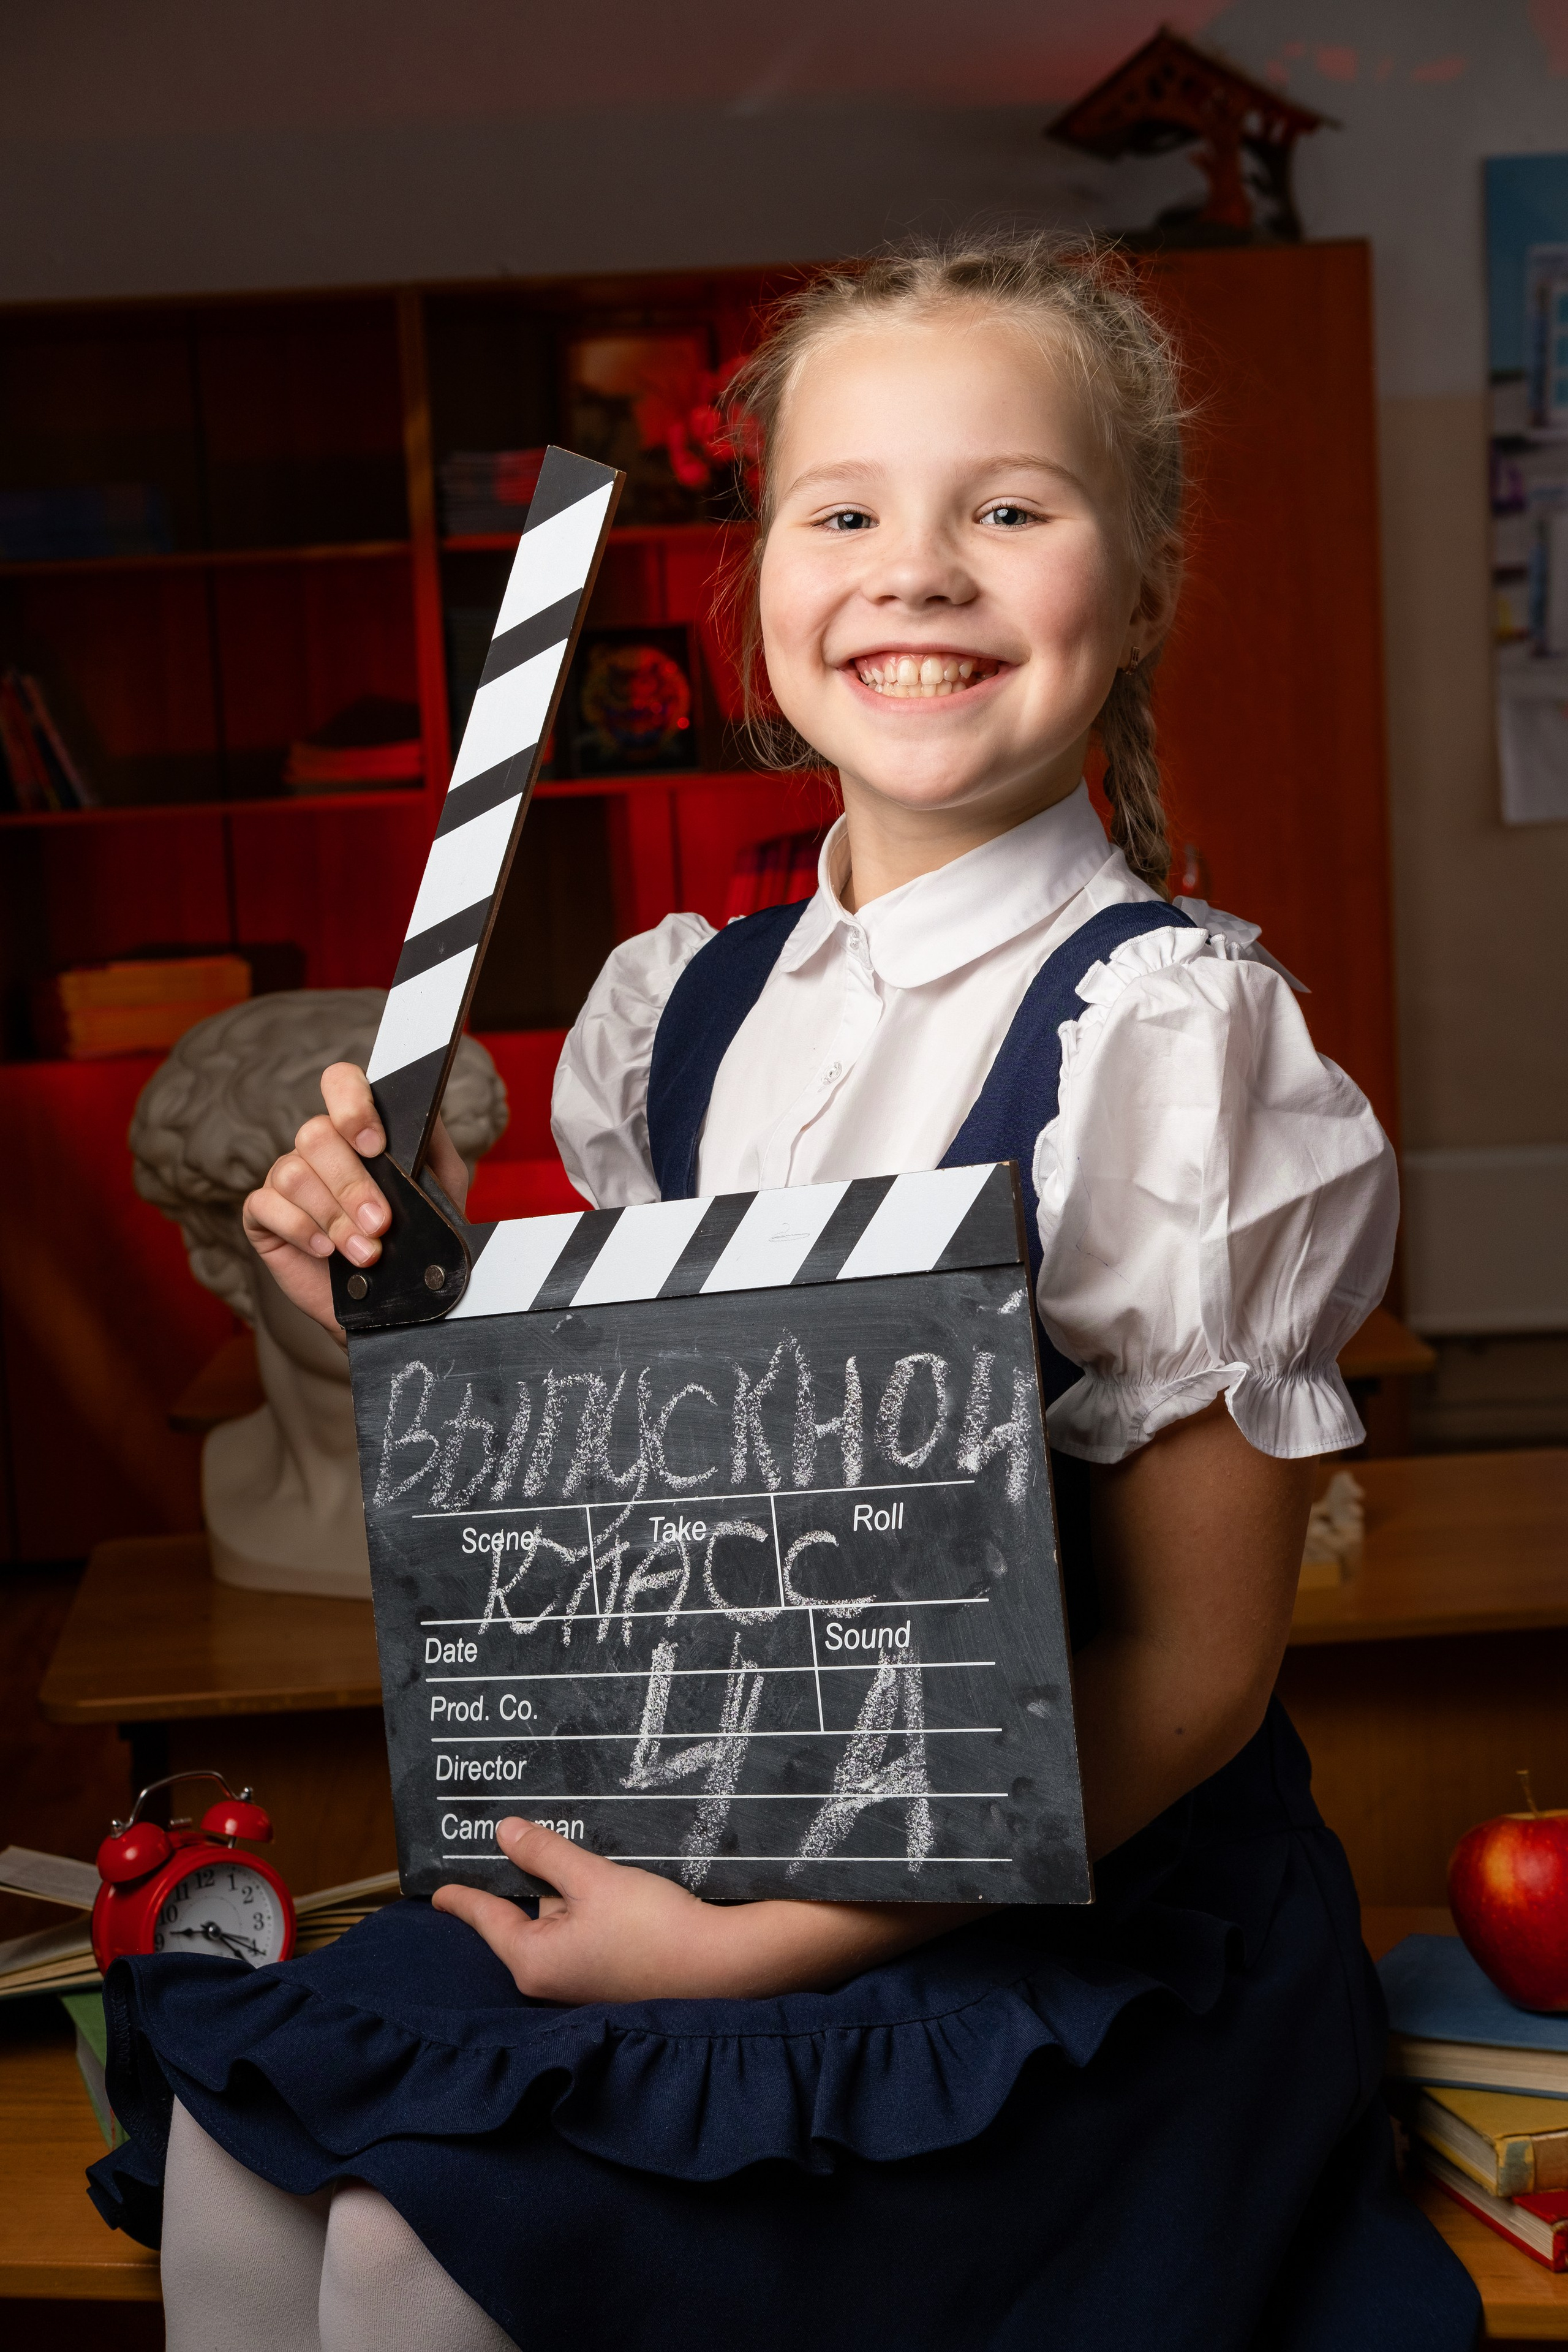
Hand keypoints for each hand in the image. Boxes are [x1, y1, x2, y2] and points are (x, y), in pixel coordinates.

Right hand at [241, 1062, 468, 1339]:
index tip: (374, 1145)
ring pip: (294, 1172)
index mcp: (358, 1130)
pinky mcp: (263, 1214)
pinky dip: (300, 1228)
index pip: (341, 1084)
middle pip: (317, 1134)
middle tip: (381, 1223)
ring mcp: (287, 1177)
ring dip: (333, 1216)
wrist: (391, 1305)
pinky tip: (325, 1251)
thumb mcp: (440, 1190)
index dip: (351, 1106)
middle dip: (352, 1184)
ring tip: (365, 1253)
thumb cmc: (415, 1242)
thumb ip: (432, 1146)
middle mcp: (318, 1146)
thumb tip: (422, 1113)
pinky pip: (266, 1204)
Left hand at [432, 1819, 971, 2003]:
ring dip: (573, 1893)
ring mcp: (583, 1982)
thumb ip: (545, 1853)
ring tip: (595, 1864)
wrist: (724, 1966)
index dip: (463, 1898)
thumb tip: (504, 1832)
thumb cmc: (653, 1924)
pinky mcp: (613, 1978)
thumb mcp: (593, 1879)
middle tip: (536, 1839)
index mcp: (534, 1959)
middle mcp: (551, 1978)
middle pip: (530, 1915)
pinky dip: (594, 1908)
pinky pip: (588, 1933)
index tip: (440, 1889)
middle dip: (538, 1880)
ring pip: (563, 1921)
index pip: (486, 1919)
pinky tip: (619, 1889)